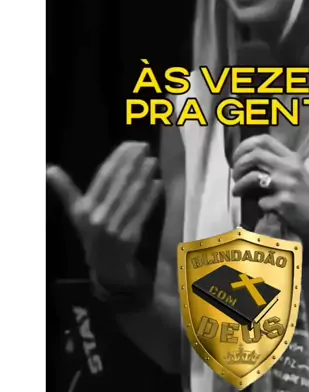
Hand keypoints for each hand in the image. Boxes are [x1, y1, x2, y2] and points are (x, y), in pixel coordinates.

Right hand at [47, 141, 162, 288]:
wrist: (106, 265)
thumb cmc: (91, 232)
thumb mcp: (76, 212)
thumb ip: (65, 189)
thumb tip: (48, 169)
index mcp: (85, 209)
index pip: (104, 177)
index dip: (117, 158)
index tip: (129, 145)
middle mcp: (99, 217)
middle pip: (119, 183)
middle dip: (133, 162)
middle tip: (144, 147)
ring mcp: (115, 228)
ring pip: (133, 196)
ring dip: (144, 176)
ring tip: (152, 160)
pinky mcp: (131, 236)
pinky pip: (143, 211)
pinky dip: (151, 196)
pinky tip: (158, 182)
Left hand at [231, 135, 308, 256]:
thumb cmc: (306, 197)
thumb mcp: (295, 173)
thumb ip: (276, 164)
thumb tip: (246, 162)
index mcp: (291, 157)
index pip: (263, 140)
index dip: (244, 146)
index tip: (236, 158)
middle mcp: (289, 167)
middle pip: (254, 155)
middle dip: (238, 165)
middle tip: (235, 176)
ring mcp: (287, 184)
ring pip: (253, 177)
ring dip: (240, 185)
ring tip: (237, 192)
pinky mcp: (285, 202)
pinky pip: (261, 201)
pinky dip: (258, 204)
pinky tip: (263, 208)